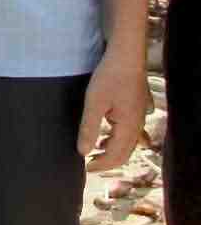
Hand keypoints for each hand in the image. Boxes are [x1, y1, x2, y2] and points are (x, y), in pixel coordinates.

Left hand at [79, 49, 148, 171]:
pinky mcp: (138, 107)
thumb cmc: (109, 77)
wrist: (127, 56)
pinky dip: (120, 136)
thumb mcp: (94, 103)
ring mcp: (141, 116)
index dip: (101, 165)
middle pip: (125, 151)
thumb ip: (89, 129)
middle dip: (108, 160)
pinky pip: (132, 129)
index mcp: (129, 128)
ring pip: (130, 141)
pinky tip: (110, 131)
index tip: (86, 168)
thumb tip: (83, 152)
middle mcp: (138, 125)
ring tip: (97, 148)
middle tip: (90, 163)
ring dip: (114, 148)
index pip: (116, 156)